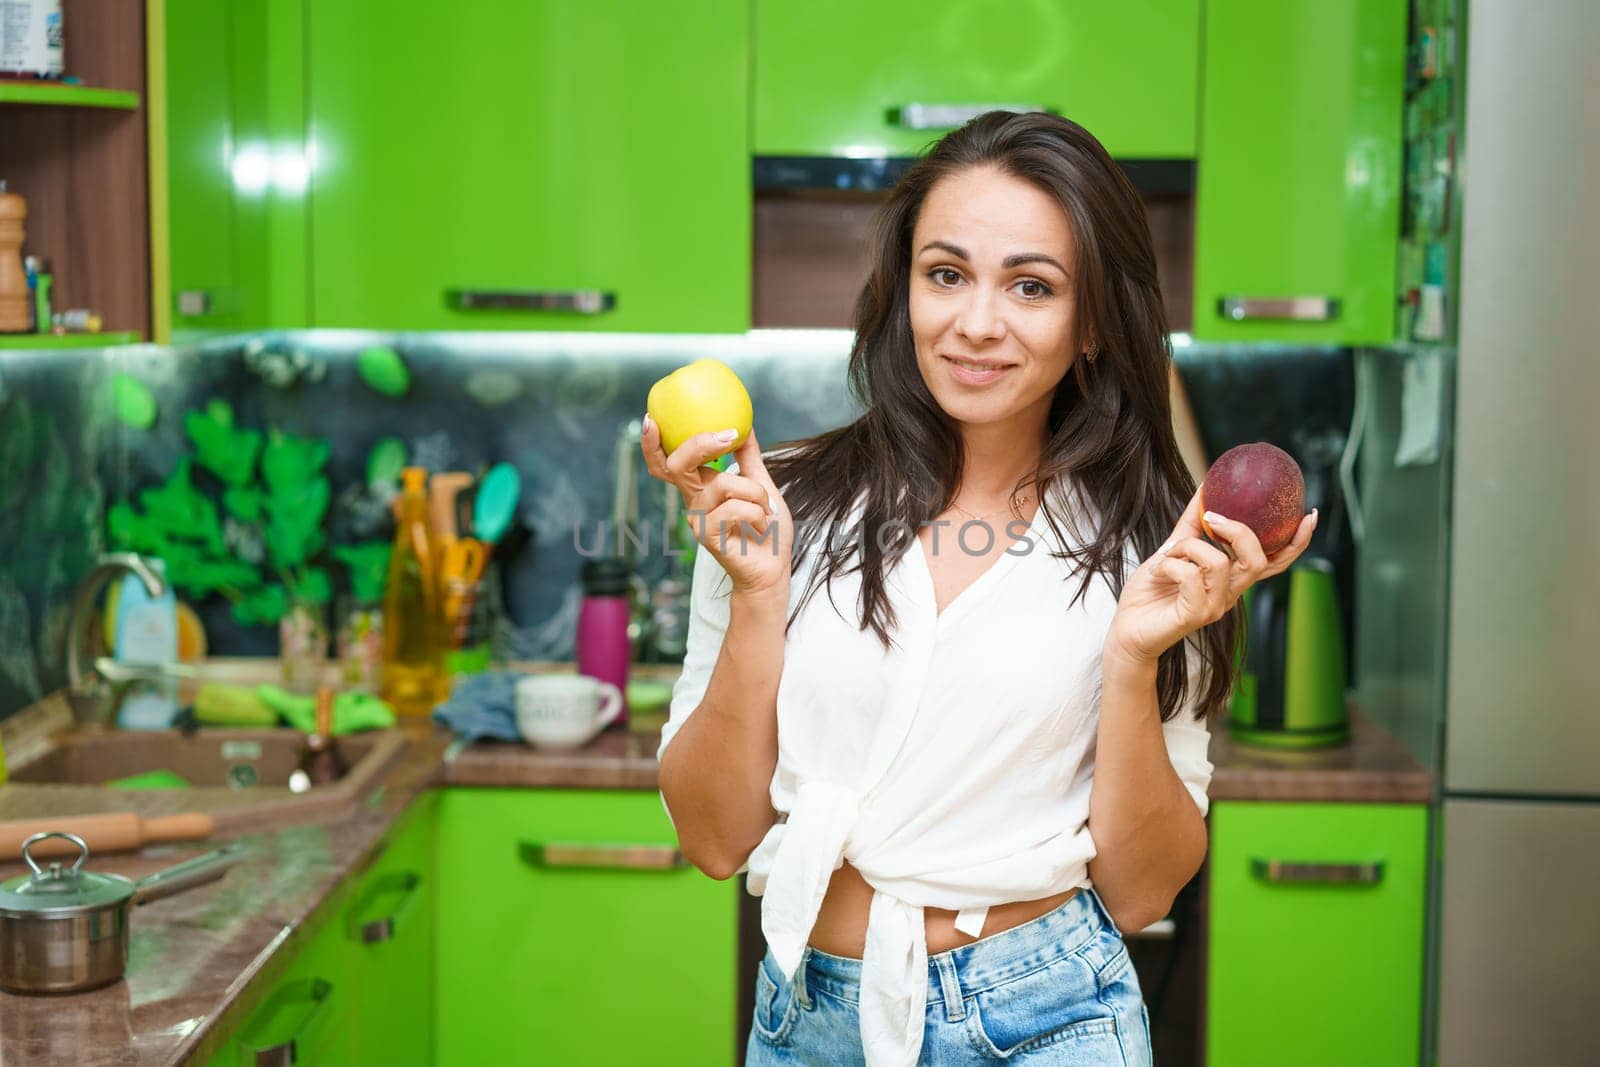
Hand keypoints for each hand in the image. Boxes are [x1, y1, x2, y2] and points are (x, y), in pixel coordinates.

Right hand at [640, 418, 792, 598]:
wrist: (772, 570)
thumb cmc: (767, 532)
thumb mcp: (762, 487)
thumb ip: (749, 459)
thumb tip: (746, 426)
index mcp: (702, 489)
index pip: (667, 464)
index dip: (652, 444)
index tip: (652, 419)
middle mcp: (694, 502)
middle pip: (677, 464)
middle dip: (699, 444)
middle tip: (728, 435)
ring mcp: (697, 520)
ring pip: (724, 484)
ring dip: (756, 493)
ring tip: (767, 510)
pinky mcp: (707, 536)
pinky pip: (735, 508)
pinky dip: (758, 513)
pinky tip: (762, 528)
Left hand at [1103, 485, 1317, 667]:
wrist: (1128, 629)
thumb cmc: (1151, 593)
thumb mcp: (1174, 550)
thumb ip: (1192, 524)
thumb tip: (1206, 488)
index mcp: (1231, 579)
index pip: (1274, 562)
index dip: (1296, 542)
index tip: (1309, 515)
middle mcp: (1230, 594)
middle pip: (1258, 560)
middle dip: (1238, 531)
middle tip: (1212, 517)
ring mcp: (1216, 607)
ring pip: (1219, 562)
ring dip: (1187, 547)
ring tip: (1167, 555)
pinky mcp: (1196, 615)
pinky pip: (1190, 575)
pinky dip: (1169, 564)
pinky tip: (1157, 572)